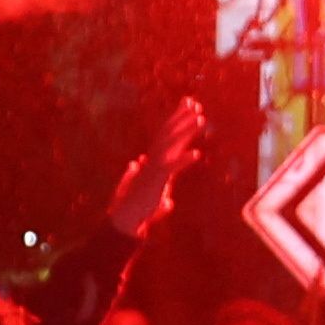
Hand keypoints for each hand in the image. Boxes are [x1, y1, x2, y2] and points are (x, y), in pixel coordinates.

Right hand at [105, 95, 207, 236]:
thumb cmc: (136, 212)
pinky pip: (171, 168)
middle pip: (168, 134)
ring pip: (170, 145)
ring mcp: (152, 169)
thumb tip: (170, 203)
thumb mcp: (154, 204)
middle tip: (195, 103)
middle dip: (181, 118)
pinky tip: (197, 154)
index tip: (188, 106)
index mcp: (153, 163)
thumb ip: (163, 201)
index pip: (166, 137)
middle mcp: (152, 161)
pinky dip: (183, 160)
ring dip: (185, 131)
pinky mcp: (154, 182)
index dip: (177, 121)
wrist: (123, 221)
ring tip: (201, 119)